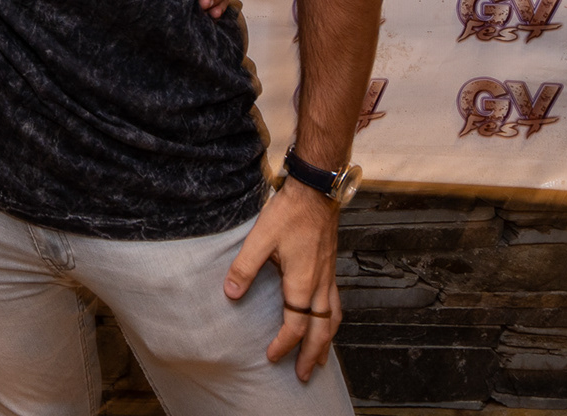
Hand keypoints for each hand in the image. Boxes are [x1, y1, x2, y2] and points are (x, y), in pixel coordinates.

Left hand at [223, 179, 340, 381]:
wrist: (315, 192)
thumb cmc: (289, 213)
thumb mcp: (260, 238)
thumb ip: (245, 267)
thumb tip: (231, 293)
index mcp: (303, 282)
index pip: (296, 324)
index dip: (284, 344)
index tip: (271, 356)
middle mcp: (320, 284)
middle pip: (321, 330)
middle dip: (312, 355)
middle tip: (305, 375)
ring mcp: (329, 277)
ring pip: (333, 319)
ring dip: (326, 342)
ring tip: (321, 358)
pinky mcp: (330, 268)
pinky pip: (336, 304)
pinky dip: (332, 321)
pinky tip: (326, 322)